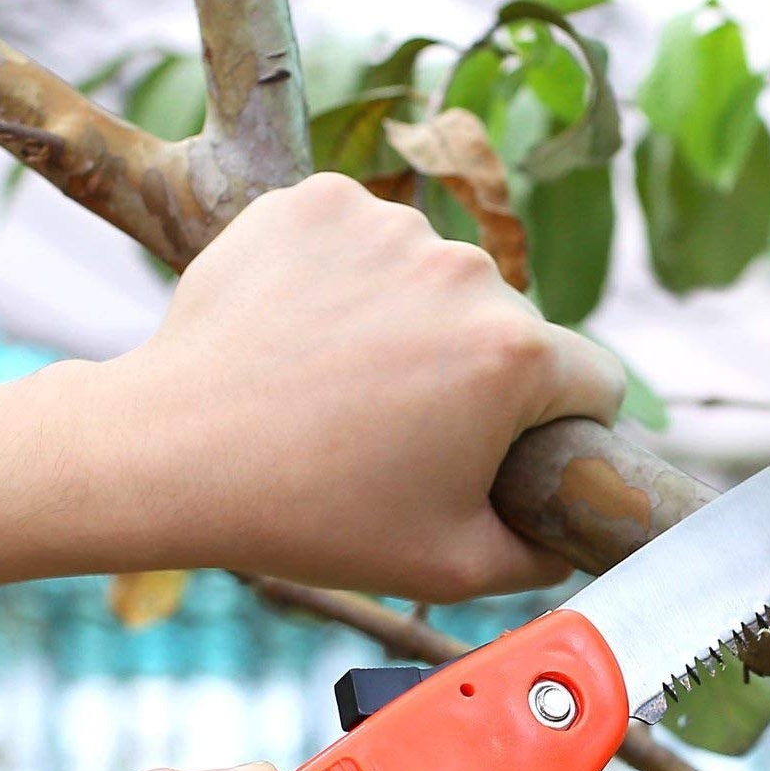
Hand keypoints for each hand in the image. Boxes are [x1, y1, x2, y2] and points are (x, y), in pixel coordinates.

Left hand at [90, 173, 626, 600]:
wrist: (175, 455)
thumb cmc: (315, 517)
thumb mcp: (452, 569)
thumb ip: (540, 558)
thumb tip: (567, 539)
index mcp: (514, 358)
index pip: (593, 382)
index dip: (562, 429)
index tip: (512, 452)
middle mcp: (464, 272)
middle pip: (512, 328)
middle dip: (479, 378)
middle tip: (404, 434)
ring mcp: (386, 226)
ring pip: (438, 282)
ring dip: (414, 325)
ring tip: (345, 388)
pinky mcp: (317, 201)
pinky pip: (366, 243)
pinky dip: (348, 283)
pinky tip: (309, 338)